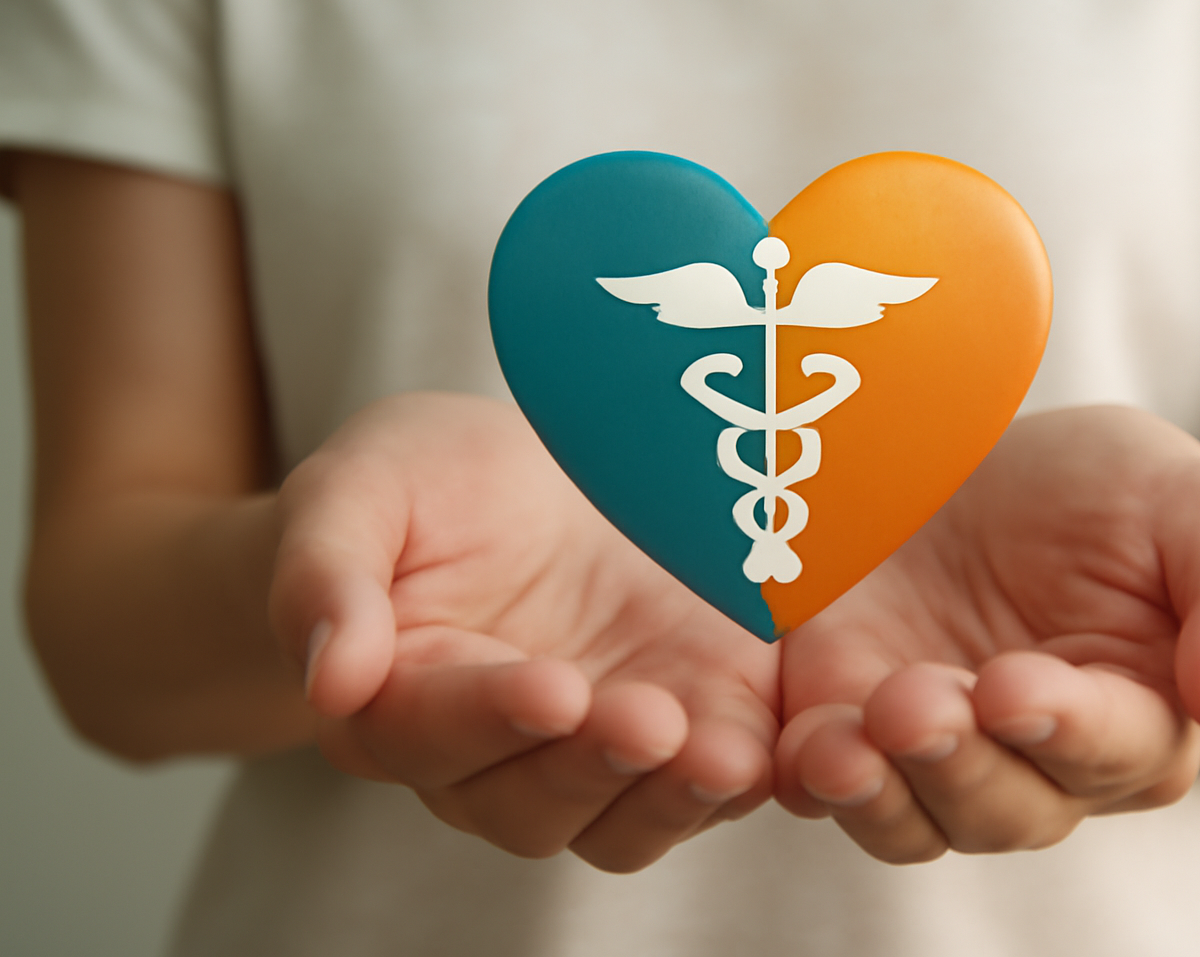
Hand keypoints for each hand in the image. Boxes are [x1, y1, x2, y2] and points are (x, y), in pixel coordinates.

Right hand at [267, 393, 779, 871]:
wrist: (529, 477)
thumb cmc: (424, 485)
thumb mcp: (360, 491)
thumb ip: (327, 576)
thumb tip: (330, 678)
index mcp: (399, 700)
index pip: (432, 731)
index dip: (490, 718)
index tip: (551, 687)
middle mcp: (495, 755)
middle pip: (531, 801)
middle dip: (593, 767)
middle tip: (648, 721)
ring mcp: (594, 750)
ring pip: (622, 820)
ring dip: (672, 798)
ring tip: (724, 756)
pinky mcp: (683, 725)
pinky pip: (706, 783)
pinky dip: (740, 777)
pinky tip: (775, 749)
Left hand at [775, 405, 1199, 862]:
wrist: (986, 464)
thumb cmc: (1111, 493)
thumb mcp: (1197, 505)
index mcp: (1138, 717)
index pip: (1113, 748)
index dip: (1066, 727)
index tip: (1013, 687)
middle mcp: (1036, 760)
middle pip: (1007, 806)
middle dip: (959, 763)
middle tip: (913, 702)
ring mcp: (936, 753)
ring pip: (913, 817)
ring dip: (877, 790)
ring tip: (838, 740)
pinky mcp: (850, 727)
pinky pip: (826, 784)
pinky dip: (806, 775)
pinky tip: (792, 738)